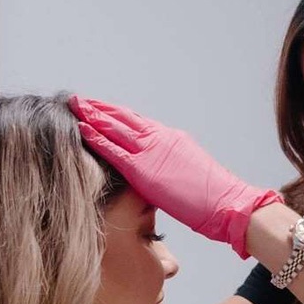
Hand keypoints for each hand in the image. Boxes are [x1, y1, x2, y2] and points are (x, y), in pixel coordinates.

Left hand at [69, 96, 282, 257]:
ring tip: (74, 106)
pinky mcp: (145, 169)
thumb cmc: (214, 196)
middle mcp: (161, 138)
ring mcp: (153, 151)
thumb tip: (159, 170)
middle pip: (124, 118)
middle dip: (100, 108)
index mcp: (171, 139)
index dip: (116, 114)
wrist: (228, 203)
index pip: (138, 122)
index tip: (100, 109)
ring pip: (116, 127)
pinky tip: (81, 129)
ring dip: (93, 116)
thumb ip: (171, 164)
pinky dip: (97, 137)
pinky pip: (115, 149)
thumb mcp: (190, 171)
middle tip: (80, 100)